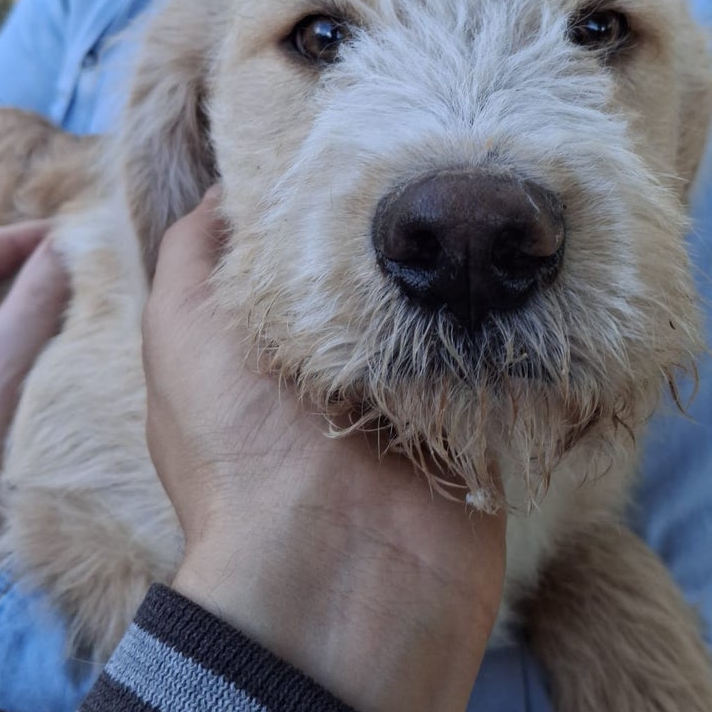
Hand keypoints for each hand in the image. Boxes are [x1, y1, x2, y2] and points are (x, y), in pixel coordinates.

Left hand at [0, 221, 68, 591]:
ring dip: (32, 309)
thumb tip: (72, 245)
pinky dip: (32, 349)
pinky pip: (2, 363)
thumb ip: (34, 304)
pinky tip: (73, 353)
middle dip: (26, 271)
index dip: (6, 239)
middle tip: (84, 265)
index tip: (62, 236)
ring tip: (86, 302)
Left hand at [144, 190, 506, 711]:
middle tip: (442, 153)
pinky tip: (527, 258)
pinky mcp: (479, 417)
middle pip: (386, 269)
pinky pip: (505, 353)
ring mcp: (421, 391)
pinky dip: (514, 318)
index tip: (362, 138)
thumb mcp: (183, 334)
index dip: (331, 196)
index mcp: (283, 341)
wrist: (338, 573)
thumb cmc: (244, 448)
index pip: (313, 247)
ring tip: (493, 196)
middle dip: (408, 224)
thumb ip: (197, 256)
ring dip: (464, 267)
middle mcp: (351, 362)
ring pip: (450, 302)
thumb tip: (230, 189)